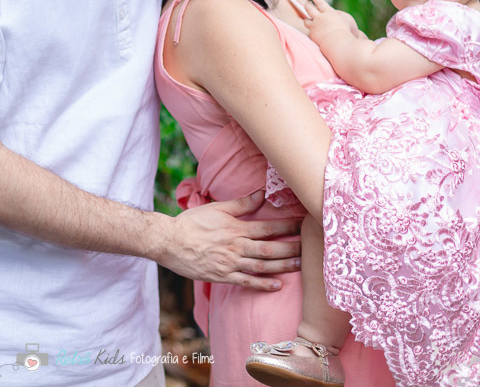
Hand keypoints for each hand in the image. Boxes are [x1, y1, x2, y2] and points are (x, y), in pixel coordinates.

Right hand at [157, 191, 301, 290]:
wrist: (169, 241)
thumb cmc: (192, 222)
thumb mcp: (216, 208)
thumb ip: (241, 204)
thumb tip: (262, 193)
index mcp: (236, 229)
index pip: (268, 227)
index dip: (287, 226)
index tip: (303, 225)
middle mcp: (236, 247)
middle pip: (270, 249)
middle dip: (292, 248)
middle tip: (310, 249)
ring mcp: (230, 263)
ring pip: (262, 266)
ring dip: (283, 266)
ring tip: (300, 265)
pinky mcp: (222, 276)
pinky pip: (246, 282)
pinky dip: (263, 284)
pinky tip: (277, 285)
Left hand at [300, 0, 363, 41]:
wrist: (339, 43)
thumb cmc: (346, 31)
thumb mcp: (344, 20)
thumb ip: (336, 16)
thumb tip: (332, 14)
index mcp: (329, 12)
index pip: (319, 2)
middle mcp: (320, 18)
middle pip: (309, 9)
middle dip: (307, 5)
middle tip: (307, 4)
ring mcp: (314, 26)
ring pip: (306, 21)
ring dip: (307, 20)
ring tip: (308, 20)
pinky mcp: (312, 35)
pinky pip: (310, 32)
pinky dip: (312, 32)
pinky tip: (315, 34)